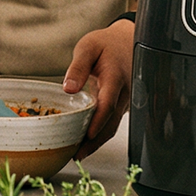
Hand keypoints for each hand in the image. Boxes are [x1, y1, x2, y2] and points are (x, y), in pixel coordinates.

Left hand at [64, 19, 134, 158]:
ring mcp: (126, 100)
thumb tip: (68, 88)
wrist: (127, 41)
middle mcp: (124, 92)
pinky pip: (113, 122)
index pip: (109, 103)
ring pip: (114, 125)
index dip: (98, 121)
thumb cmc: (107, 44)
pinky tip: (87, 141)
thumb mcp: (88, 47)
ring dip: (98, 141)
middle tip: (78, 154)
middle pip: (112, 122)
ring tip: (79, 153)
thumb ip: (78, 67)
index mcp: (115, 77)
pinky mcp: (123, 104)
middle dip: (96, 141)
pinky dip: (101, 133)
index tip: (87, 135)